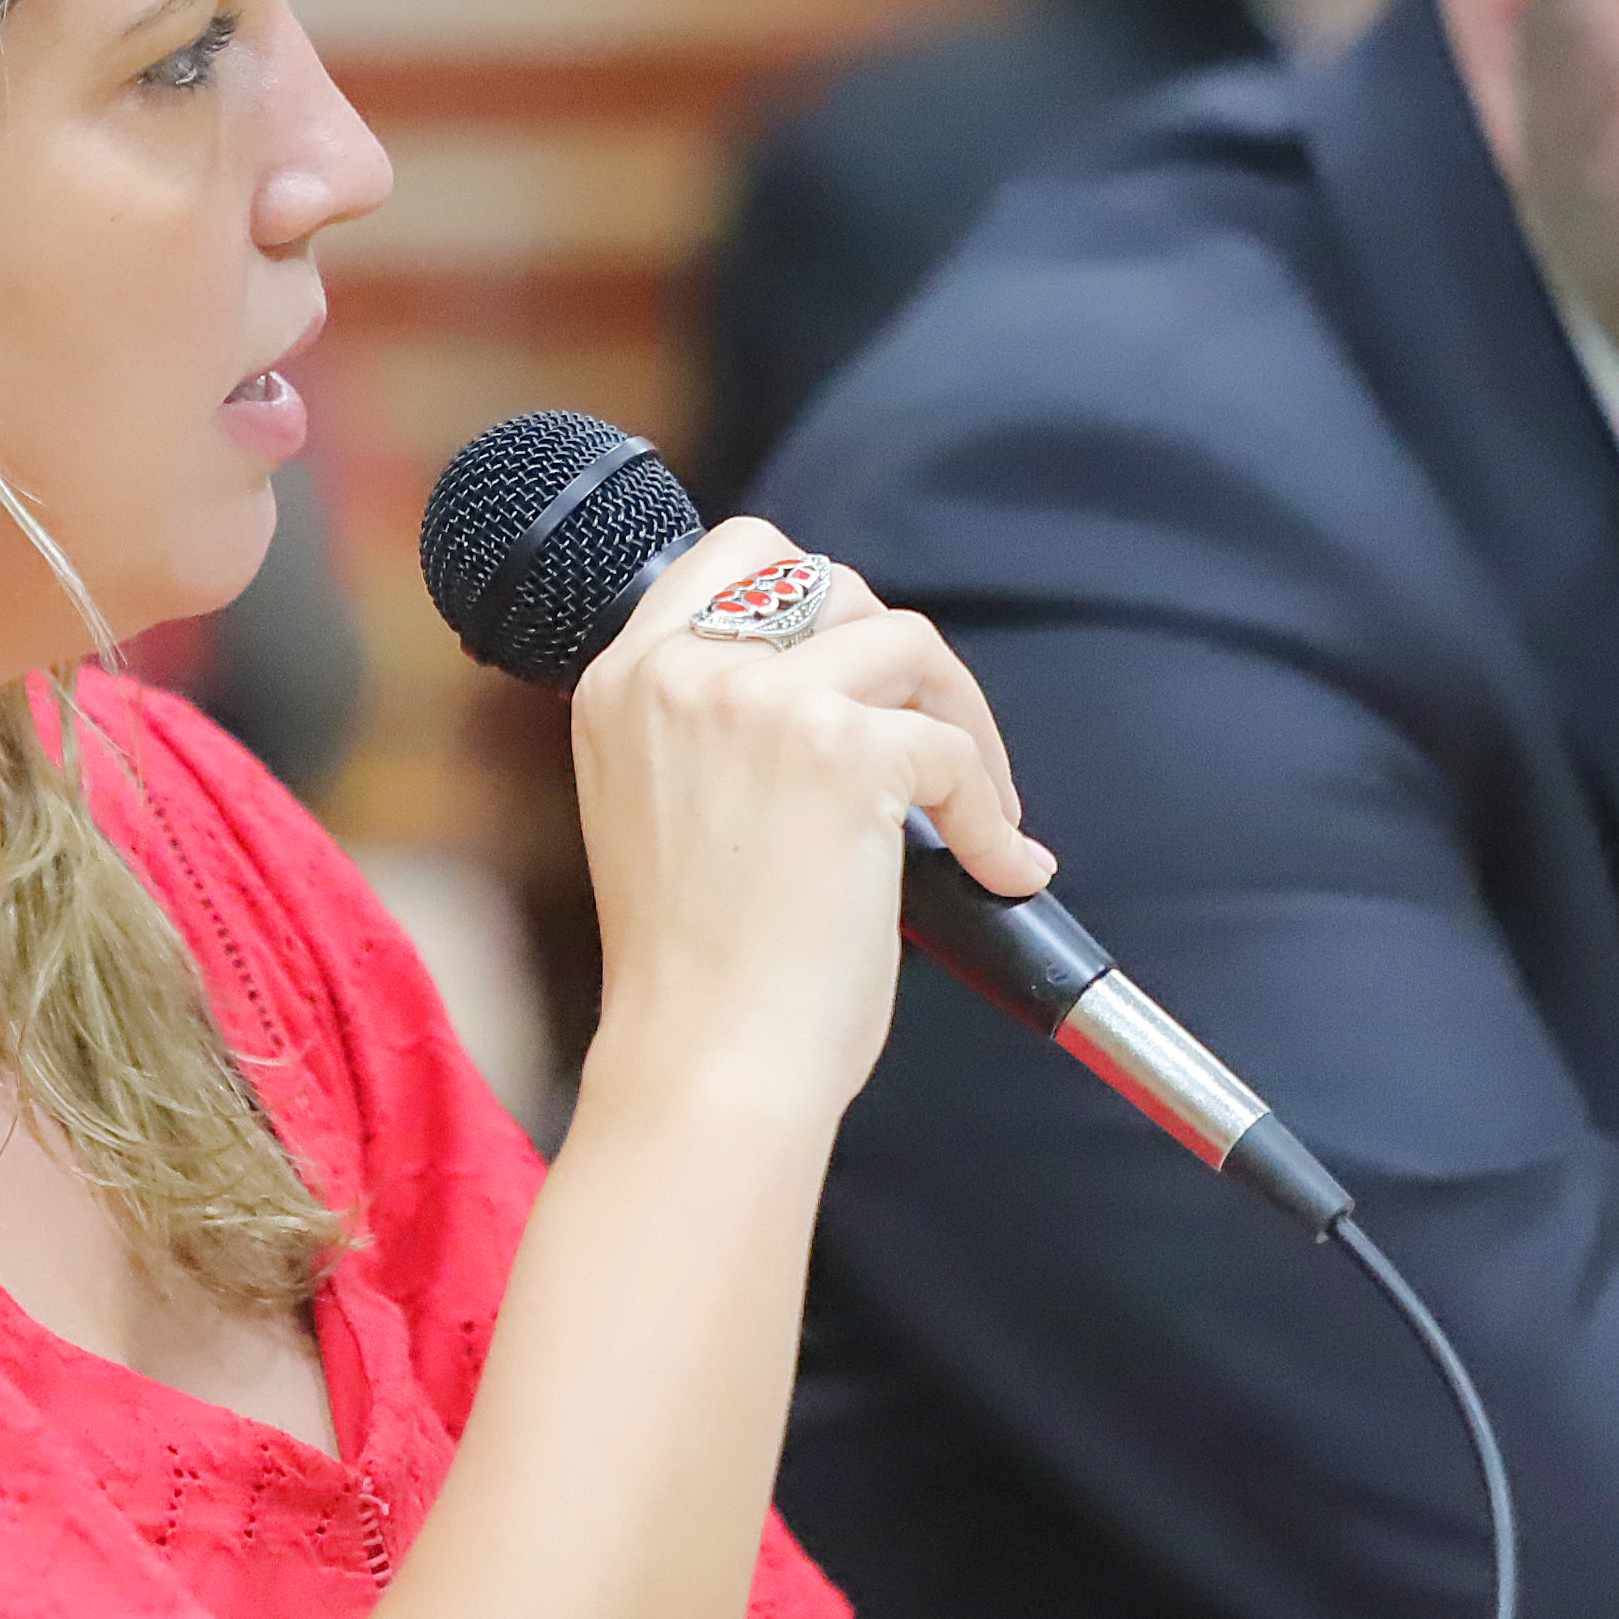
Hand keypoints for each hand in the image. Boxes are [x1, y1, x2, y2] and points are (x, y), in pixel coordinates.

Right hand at [567, 521, 1054, 1120]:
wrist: (704, 1064)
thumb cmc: (692, 974)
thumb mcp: (661, 807)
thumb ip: (716, 729)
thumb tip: (837, 694)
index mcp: (621, 682)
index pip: (734, 554)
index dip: (815, 595)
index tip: (858, 665)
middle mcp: (682, 671)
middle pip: (830, 581)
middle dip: (896, 658)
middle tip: (930, 744)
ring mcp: (763, 701)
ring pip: (907, 644)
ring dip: (961, 721)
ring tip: (978, 806)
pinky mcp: (844, 750)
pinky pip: (955, 749)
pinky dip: (993, 812)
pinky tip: (997, 867)